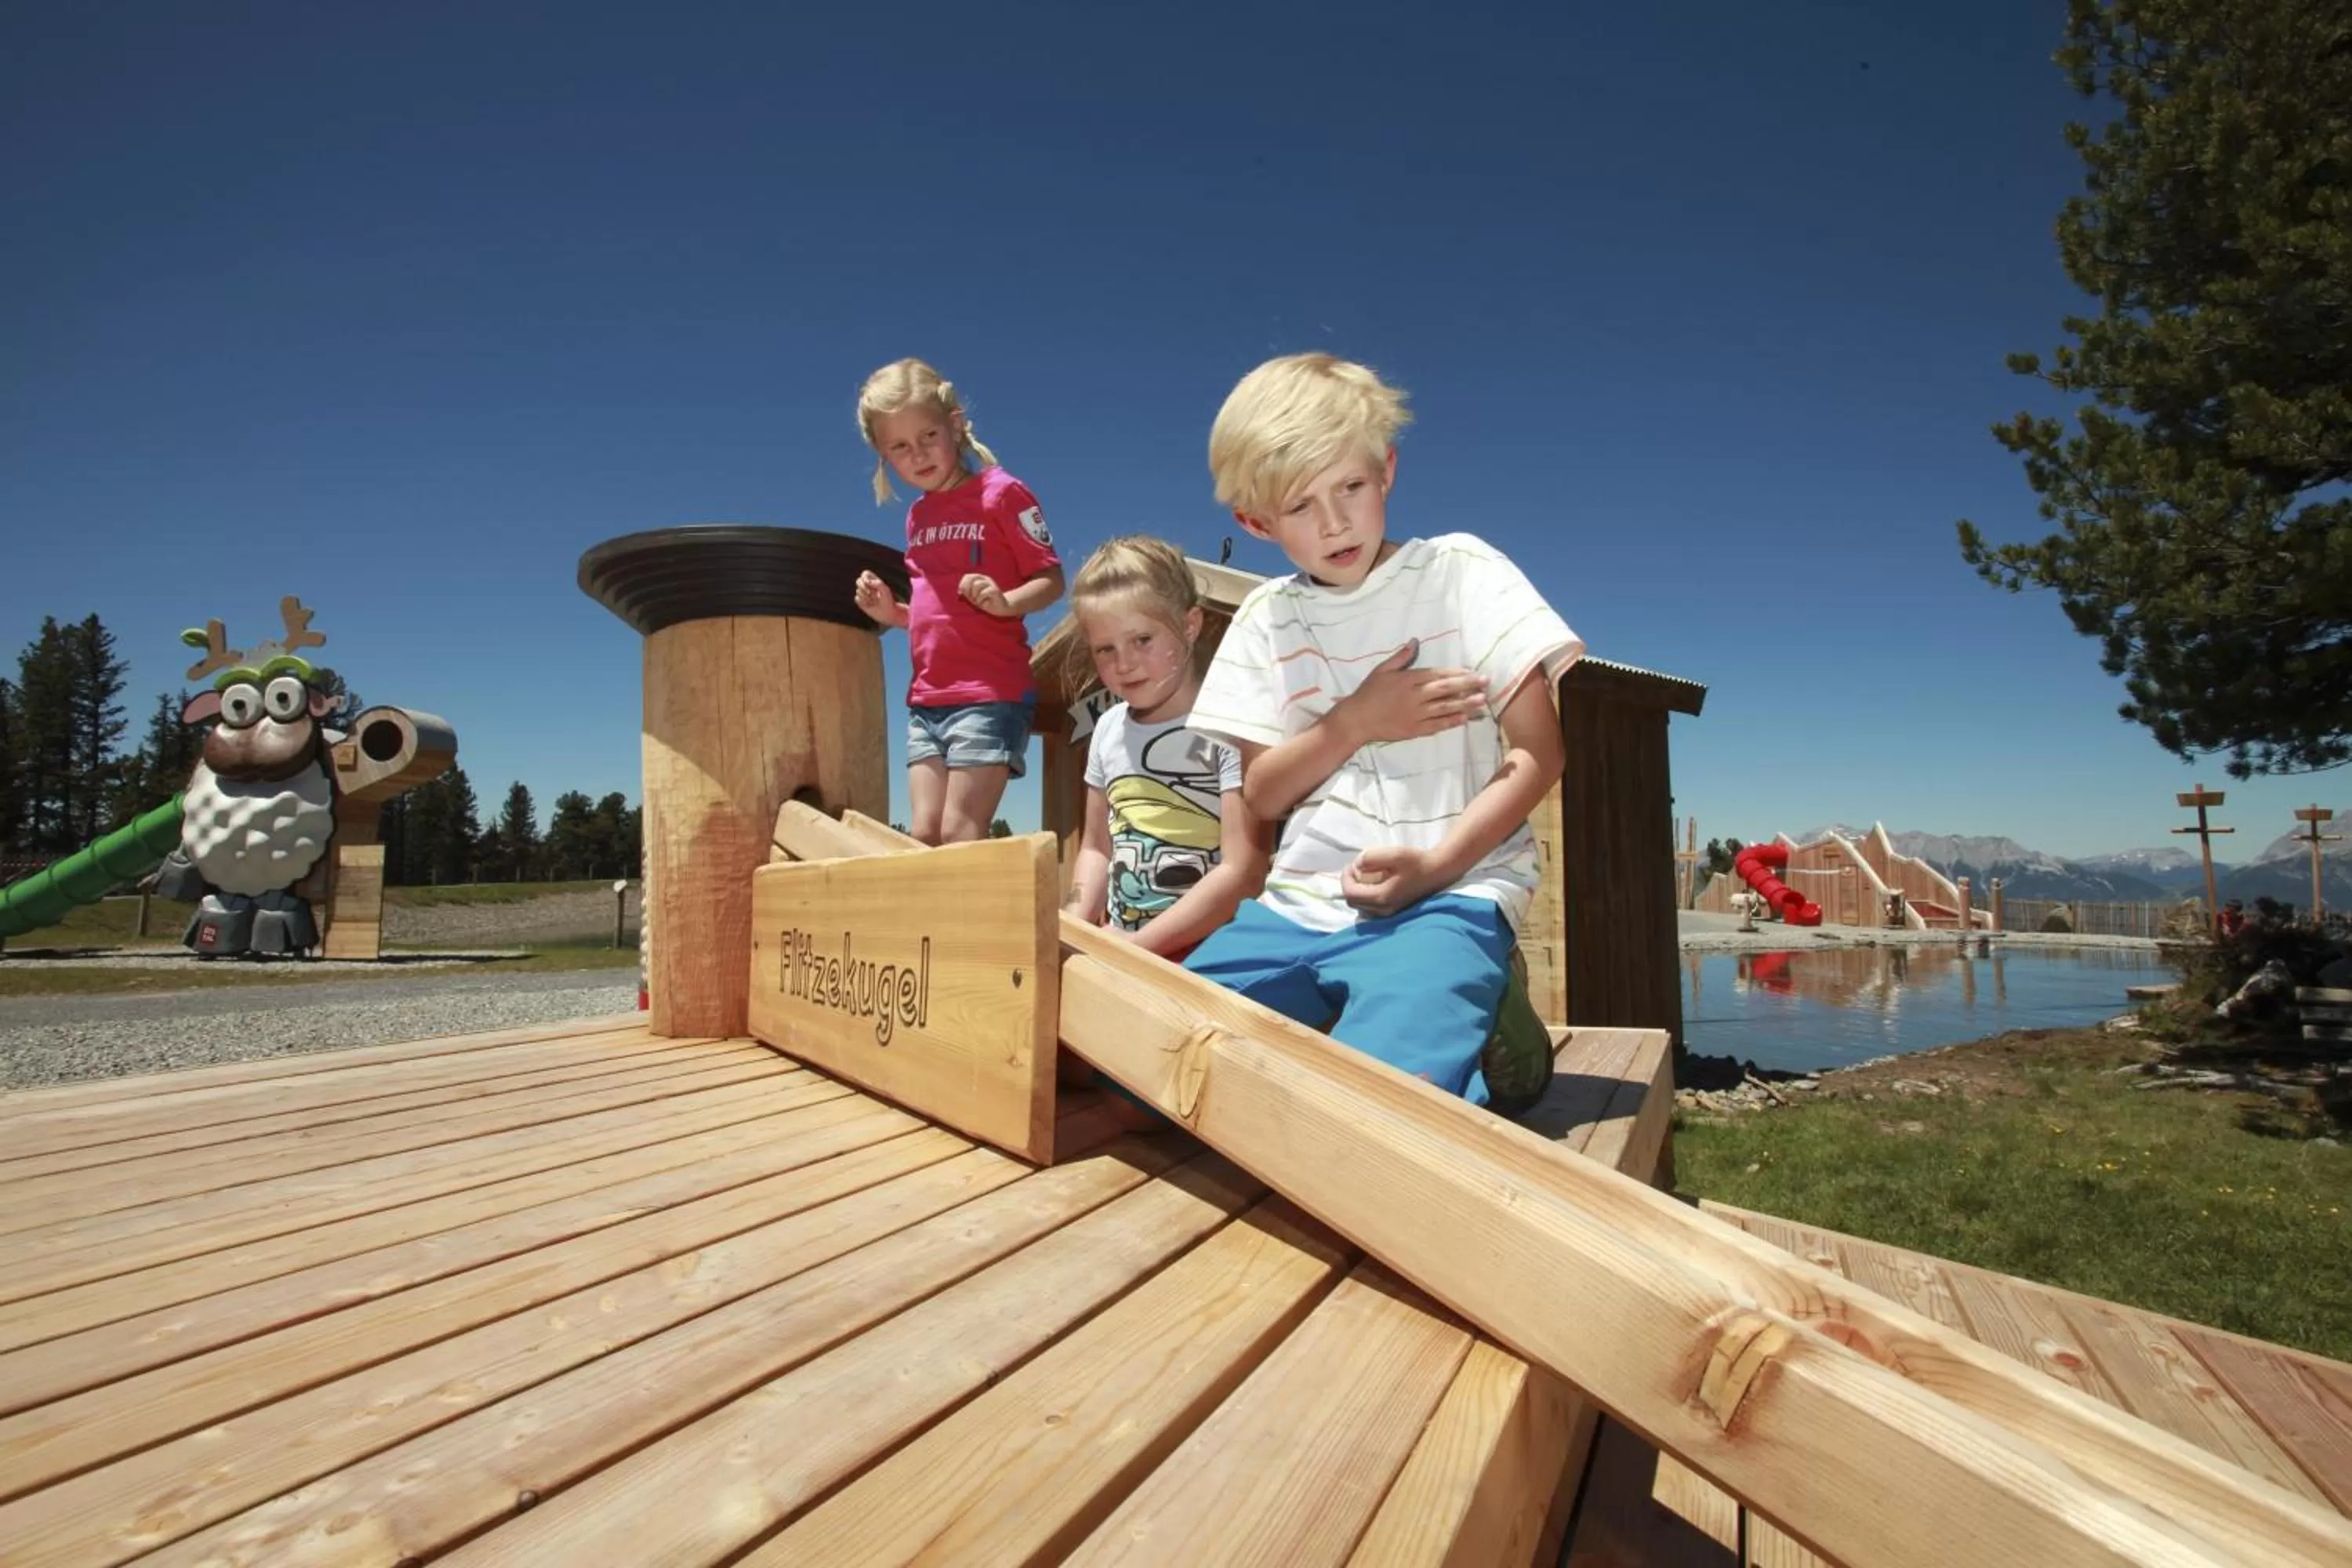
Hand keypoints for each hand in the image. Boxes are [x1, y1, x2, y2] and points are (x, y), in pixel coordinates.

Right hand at [853, 571, 899, 624]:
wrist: (887, 613)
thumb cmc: (888, 601)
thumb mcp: (885, 590)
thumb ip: (878, 583)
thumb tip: (866, 582)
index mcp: (874, 581)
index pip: (865, 574)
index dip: (865, 577)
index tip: (868, 582)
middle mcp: (867, 586)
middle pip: (858, 581)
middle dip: (863, 587)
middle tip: (870, 593)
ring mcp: (863, 593)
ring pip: (858, 591)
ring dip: (866, 597)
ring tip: (874, 601)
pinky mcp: (860, 601)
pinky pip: (857, 599)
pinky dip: (863, 602)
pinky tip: (869, 605)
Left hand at [960, 573, 1013, 615]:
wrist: (1000, 608)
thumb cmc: (985, 601)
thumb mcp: (973, 596)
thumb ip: (966, 592)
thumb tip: (960, 591)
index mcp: (979, 578)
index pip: (967, 576)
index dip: (962, 584)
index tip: (961, 593)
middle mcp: (985, 579)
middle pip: (971, 578)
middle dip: (968, 590)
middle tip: (971, 598)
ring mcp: (991, 583)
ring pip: (976, 585)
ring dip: (974, 595)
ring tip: (978, 601)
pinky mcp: (995, 590)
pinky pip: (983, 593)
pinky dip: (980, 600)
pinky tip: (983, 603)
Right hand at [1335, 640, 1485, 745]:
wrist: (1356, 719)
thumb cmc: (1368, 693)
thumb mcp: (1382, 670)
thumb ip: (1401, 656)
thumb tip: (1415, 641)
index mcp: (1408, 680)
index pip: (1438, 674)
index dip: (1457, 673)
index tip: (1473, 671)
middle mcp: (1415, 696)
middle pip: (1446, 689)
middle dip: (1467, 685)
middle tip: (1486, 682)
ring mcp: (1416, 714)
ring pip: (1445, 708)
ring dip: (1465, 704)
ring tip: (1482, 701)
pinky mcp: (1414, 730)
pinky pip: (1436, 725)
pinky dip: (1451, 721)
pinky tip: (1465, 719)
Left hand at [1342, 845, 1448, 916]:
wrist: (1438, 871)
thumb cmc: (1417, 862)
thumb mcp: (1394, 854)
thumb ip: (1372, 858)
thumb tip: (1357, 865)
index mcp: (1381, 897)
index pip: (1350, 894)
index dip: (1345, 879)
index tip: (1351, 865)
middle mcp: (1382, 910)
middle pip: (1353, 902)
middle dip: (1350, 885)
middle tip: (1357, 869)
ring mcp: (1388, 912)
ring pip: (1361, 906)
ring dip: (1357, 890)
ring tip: (1365, 875)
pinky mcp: (1393, 910)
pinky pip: (1370, 907)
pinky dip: (1366, 895)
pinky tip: (1374, 883)